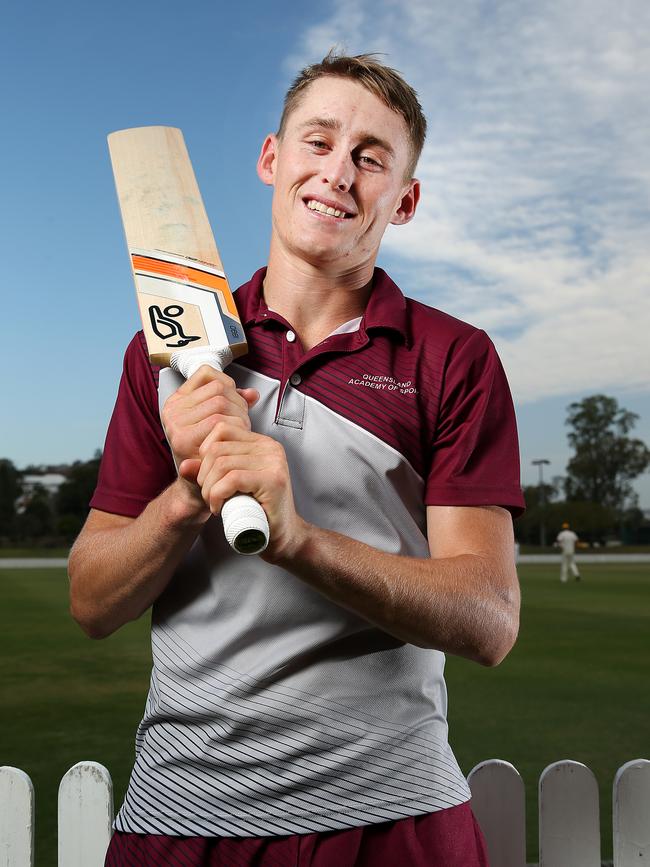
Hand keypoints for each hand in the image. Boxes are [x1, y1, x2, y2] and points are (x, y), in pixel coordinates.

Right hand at [161, 365, 258, 466]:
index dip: (229, 384)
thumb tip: (253, 393)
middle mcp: (172, 410)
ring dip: (239, 416)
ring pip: (220, 402)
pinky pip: (218, 421)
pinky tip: (234, 439)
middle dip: (238, 403)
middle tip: (242, 422)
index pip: (207, 373)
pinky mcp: (182, 439)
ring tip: (239, 432)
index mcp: (177, 401)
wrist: (199, 488)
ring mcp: (175, 424)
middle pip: (218, 388)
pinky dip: (233, 428)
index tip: (235, 402)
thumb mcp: (220, 422)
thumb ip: (234, 404)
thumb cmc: (212, 453)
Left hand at [178, 421, 307, 561]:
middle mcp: (270, 447)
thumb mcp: (227, 486)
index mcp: (261, 442)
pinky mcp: (273, 480)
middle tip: (209, 496)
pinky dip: (217, 495)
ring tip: (215, 503)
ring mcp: (274, 462)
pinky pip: (232, 479)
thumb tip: (184, 465)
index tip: (208, 478)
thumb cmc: (255, 510)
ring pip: (221, 464)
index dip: (204, 454)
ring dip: (209, 488)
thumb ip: (207, 472)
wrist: (280, 536)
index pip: (221, 429)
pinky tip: (219, 508)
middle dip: (203, 475)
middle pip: (217, 448)